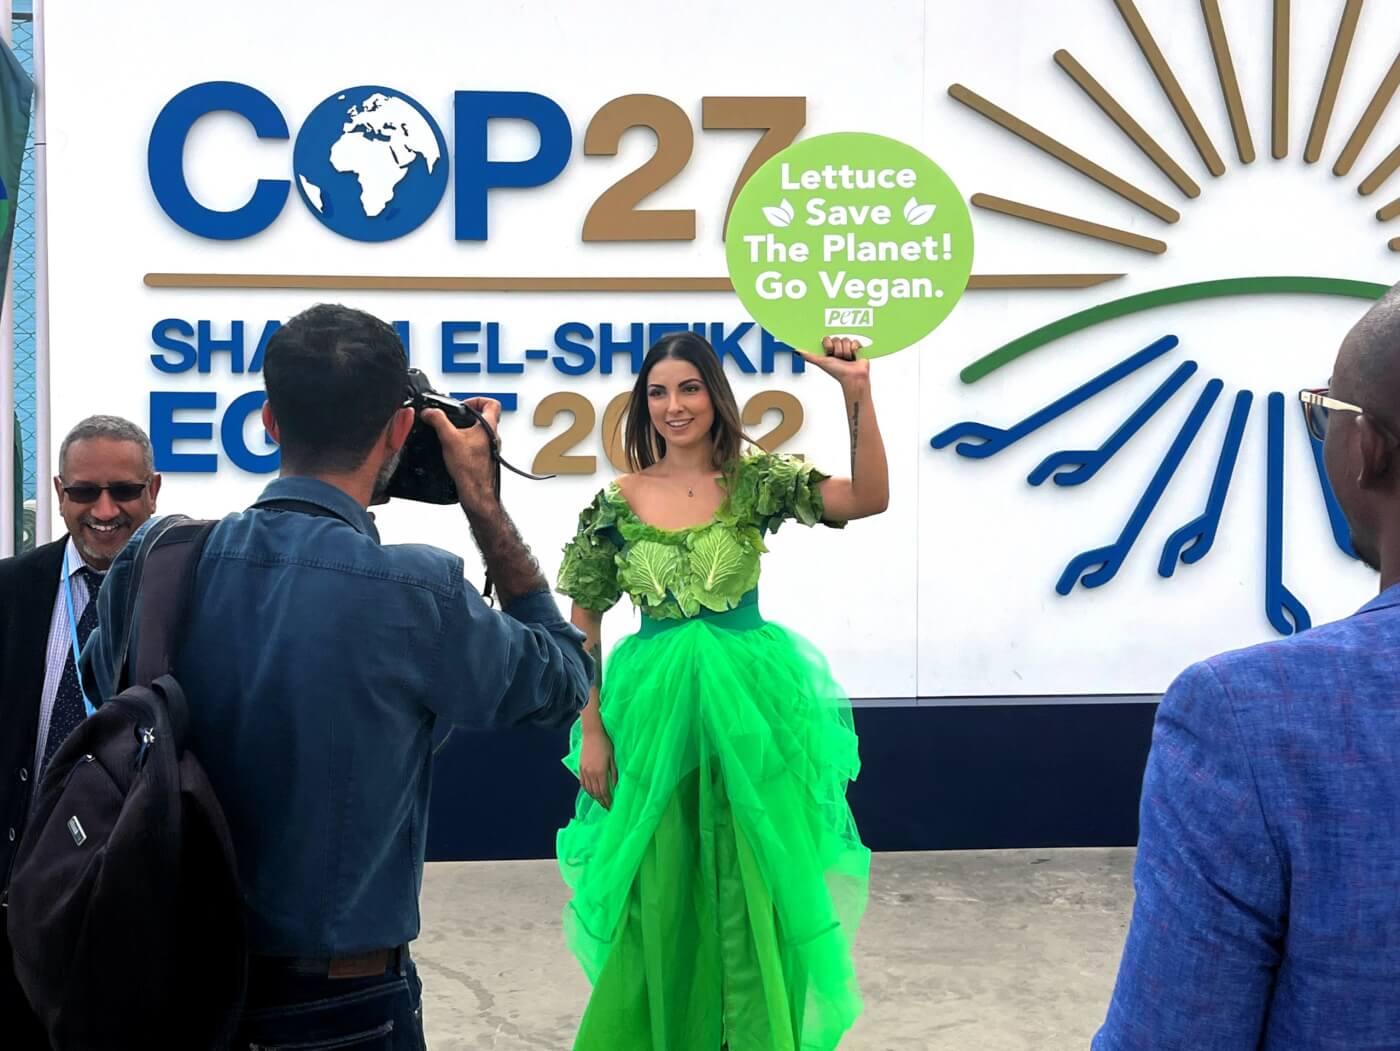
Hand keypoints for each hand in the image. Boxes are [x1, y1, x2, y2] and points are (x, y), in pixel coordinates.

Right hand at [422, 398, 501, 512]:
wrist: (476, 492)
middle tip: (456, 419)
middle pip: (486, 417)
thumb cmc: (470, 469)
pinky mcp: (487, 459)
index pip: (493, 403)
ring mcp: (492, 449)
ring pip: (482, 433)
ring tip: (454, 434)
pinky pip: (478, 446)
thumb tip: (430, 412)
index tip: (464, 405)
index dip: (478, 399)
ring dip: (468, 431)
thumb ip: (438, 421)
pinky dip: (467, 444)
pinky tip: (456, 451)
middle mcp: (494, 437)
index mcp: (489, 427)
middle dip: (469, 416)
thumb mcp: (448, 438)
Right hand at [579, 726, 617, 808]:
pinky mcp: (580, 768)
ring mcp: (584, 771)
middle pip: (596, 792)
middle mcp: (591, 774)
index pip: (604, 791)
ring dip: (594, 797)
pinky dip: (587, 790)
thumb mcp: (613, 758)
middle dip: (601, 801)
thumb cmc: (605, 744)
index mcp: (601, 772)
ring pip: (589, 789)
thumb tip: (615, 785)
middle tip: (606, 806)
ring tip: (600, 801)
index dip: (607, 800)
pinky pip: (583, 783)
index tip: (611, 805)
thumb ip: (614, 773)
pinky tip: (591, 792)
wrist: (592, 734)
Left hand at [800, 336, 870, 387]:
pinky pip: (855, 341)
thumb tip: (797, 351)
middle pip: (837, 339)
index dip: (828, 346)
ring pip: (846, 340)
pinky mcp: (857, 347)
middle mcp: (837, 348)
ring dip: (846, 352)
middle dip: (838, 350)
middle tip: (839, 358)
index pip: (827, 338)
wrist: (853, 377)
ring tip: (847, 359)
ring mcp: (847, 347)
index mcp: (828, 350)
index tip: (829, 353)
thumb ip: (809, 356)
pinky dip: (855, 349)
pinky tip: (854, 356)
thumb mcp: (821, 362)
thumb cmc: (837, 372)